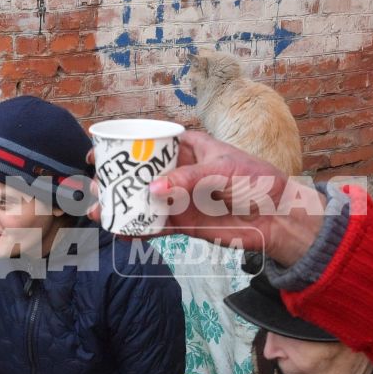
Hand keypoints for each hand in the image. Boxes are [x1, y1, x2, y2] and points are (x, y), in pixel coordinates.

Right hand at [94, 130, 326, 266]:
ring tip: (99, 211)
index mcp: (189, 148)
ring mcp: (179, 199)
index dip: (122, 144)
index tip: (99, 149)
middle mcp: (179, 173)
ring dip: (119, 206)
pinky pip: (154, 226)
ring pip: (141, 201)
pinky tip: (121, 231)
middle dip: (113, 179)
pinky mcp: (183, 224)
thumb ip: (189, 179)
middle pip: (138, 173)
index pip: (150, 141)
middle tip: (94, 185)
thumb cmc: (258, 182)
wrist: (278, 218)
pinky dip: (137, 230)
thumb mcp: (224, 172)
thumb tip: (155, 189)